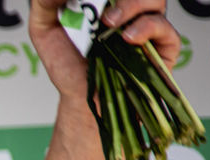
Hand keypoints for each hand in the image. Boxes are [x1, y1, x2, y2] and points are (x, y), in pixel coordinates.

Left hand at [28, 0, 181, 99]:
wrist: (81, 100)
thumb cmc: (67, 66)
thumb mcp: (44, 32)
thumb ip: (45, 5)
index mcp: (106, 3)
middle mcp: (130, 10)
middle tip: (99, 12)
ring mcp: (148, 26)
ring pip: (155, 0)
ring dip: (132, 5)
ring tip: (109, 23)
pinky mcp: (161, 46)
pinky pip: (165, 29)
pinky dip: (147, 28)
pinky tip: (128, 39)